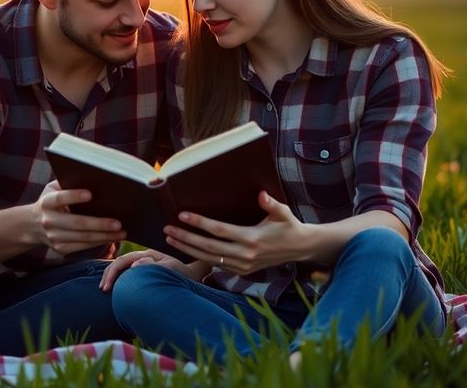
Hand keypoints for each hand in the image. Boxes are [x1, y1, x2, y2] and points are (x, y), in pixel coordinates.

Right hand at [31, 180, 126, 255]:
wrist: (32, 225)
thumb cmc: (51, 201)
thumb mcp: (53, 189)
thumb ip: (67, 184)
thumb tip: (94, 179)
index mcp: (46, 202)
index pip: (59, 198)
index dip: (73, 196)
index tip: (90, 194)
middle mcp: (48, 220)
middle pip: (77, 223)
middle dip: (99, 224)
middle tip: (118, 223)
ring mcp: (53, 237)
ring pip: (83, 238)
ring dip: (104, 236)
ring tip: (122, 232)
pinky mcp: (60, 248)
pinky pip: (83, 247)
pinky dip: (99, 243)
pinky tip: (112, 238)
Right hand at [99, 249, 210, 290]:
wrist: (191, 276)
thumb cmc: (182, 274)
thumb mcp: (171, 270)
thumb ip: (155, 266)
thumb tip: (136, 264)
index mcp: (148, 254)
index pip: (124, 260)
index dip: (113, 273)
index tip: (107, 287)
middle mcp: (143, 256)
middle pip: (120, 262)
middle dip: (109, 274)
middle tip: (103, 289)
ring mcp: (142, 262)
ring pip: (121, 266)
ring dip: (111, 276)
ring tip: (104, 289)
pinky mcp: (143, 270)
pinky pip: (125, 272)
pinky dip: (117, 278)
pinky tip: (111, 286)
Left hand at [163, 191, 308, 275]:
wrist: (300, 249)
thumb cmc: (289, 226)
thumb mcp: (283, 212)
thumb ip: (271, 204)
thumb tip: (261, 195)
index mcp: (252, 238)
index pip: (219, 230)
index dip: (199, 223)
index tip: (182, 215)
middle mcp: (245, 255)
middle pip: (208, 247)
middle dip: (185, 239)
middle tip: (166, 229)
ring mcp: (243, 266)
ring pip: (208, 259)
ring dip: (187, 249)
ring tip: (170, 239)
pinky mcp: (242, 271)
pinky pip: (216, 265)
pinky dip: (199, 257)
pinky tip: (186, 249)